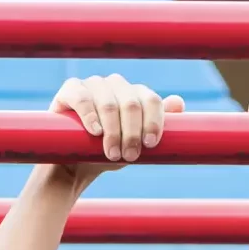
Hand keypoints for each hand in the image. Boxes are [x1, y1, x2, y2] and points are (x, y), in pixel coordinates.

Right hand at [48, 74, 184, 187]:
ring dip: (113, 131)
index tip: (150, 145)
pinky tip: (95, 132)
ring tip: (112, 154)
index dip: (153, 122)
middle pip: (132, 103)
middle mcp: (115, 84)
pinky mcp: (69, 90)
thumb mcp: (135, 143)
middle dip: (132, 133)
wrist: (74, 165)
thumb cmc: (107, 152)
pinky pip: (83, 98)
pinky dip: (90, 116)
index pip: (151, 100)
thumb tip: (178, 102)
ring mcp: (92, 85)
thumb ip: (156, 125)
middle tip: (129, 156)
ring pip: (109, 103)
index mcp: (134, 94)